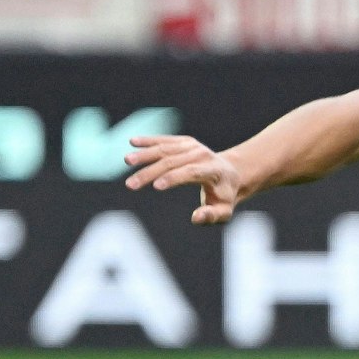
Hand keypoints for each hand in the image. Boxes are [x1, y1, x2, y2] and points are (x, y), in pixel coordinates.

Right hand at [124, 135, 245, 223]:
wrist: (231, 173)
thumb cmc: (224, 196)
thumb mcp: (224, 211)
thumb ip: (212, 216)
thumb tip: (195, 217)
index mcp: (214, 171)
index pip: (191, 172)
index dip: (174, 178)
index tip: (155, 186)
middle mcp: (203, 155)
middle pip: (173, 162)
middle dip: (150, 173)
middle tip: (130, 185)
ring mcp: (194, 146)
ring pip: (166, 149)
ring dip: (145, 155)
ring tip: (127, 161)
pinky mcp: (185, 142)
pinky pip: (164, 141)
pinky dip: (149, 141)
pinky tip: (133, 142)